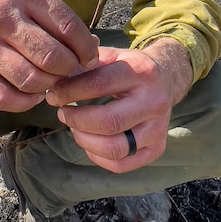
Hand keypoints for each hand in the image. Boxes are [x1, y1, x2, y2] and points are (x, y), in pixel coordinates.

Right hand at [0, 0, 98, 110]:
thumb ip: (56, 16)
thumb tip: (92, 47)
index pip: (67, 27)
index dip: (85, 49)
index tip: (90, 58)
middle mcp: (0, 15)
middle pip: (51, 56)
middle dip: (69, 70)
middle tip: (71, 72)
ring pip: (30, 79)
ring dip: (49, 87)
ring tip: (51, 82)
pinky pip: (1, 97)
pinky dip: (24, 102)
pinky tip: (32, 96)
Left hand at [45, 38, 192, 171]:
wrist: (167, 79)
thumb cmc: (130, 68)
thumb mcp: (112, 57)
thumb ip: (84, 66)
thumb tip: (54, 81)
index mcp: (142, 73)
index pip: (98, 85)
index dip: (69, 92)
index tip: (53, 95)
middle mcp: (154, 102)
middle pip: (108, 122)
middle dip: (76, 120)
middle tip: (62, 113)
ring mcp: (158, 128)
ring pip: (114, 148)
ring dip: (84, 140)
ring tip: (74, 127)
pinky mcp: (157, 148)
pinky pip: (121, 164)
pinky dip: (97, 157)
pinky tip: (89, 141)